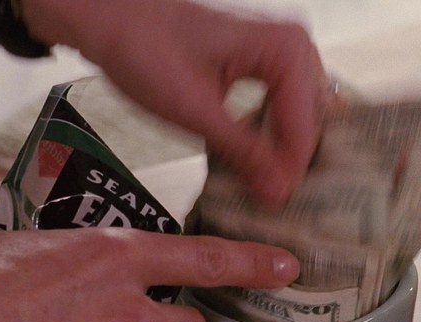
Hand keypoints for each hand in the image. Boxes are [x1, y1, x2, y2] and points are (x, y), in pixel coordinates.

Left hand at [22, 0, 330, 206]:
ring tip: (267, 186)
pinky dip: (270, 133)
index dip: (292, 169)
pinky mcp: (262, 61)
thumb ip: (243, 153)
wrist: (110, 17)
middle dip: (293, 160)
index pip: (305, 124)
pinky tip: (257, 160)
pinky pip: (282, 105)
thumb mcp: (195, 112)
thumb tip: (277, 192)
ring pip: (299, 115)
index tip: (278, 205)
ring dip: (284, 149)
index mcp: (286, 49)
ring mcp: (279, 51)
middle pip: (310, 119)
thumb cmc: (144, 48)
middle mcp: (293, 45)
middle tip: (276, 201)